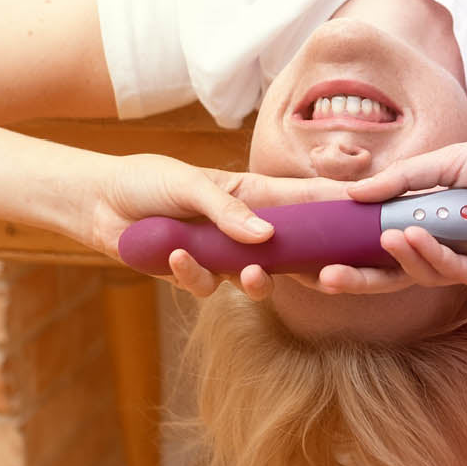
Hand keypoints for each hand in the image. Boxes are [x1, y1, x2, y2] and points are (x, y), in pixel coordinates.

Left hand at [87, 153, 350, 298]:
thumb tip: (265, 238)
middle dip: (308, 263)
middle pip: (290, 249)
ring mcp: (220, 253)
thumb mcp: (189, 185)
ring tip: (247, 274)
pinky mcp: (192, 273)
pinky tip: (176, 257)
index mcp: (252, 194)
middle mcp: (243, 226)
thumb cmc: (147, 181)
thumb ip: (227, 211)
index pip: (303, 199)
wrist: (98, 201)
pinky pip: (206, 285)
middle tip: (324, 274)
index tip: (368, 215)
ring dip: (254, 280)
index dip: (336, 207)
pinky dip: (193, 275)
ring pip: (254, 277)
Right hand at [325, 130, 466, 290]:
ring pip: (423, 273)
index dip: (354, 248)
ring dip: (402, 255)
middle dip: (360, 278)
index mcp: (438, 220)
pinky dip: (431, 254)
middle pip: (396, 272)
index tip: (319, 251)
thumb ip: (402, 180)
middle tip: (324, 278)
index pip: (387, 241)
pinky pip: (453, 272)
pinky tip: (414, 236)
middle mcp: (451, 245)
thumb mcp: (447, 162)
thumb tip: (353, 195)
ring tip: (388, 235)